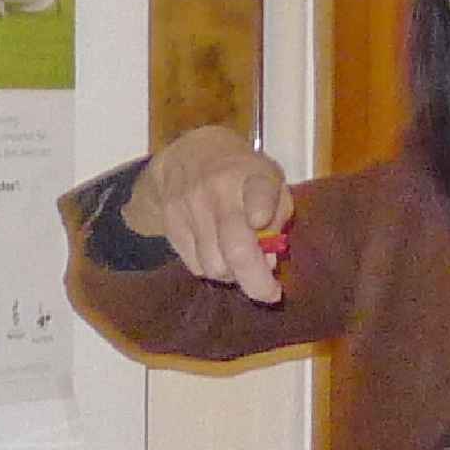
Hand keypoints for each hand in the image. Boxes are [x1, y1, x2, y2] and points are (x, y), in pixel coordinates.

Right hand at [126, 127, 293, 303]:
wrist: (187, 156)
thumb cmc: (243, 175)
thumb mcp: (272, 182)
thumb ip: (278, 218)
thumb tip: (267, 261)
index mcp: (253, 175)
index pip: (259, 192)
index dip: (262, 210)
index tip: (260, 221)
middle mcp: (220, 190)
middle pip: (235, 248)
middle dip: (255, 281)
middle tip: (269, 294)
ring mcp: (191, 208)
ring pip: (214, 266)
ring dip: (232, 274)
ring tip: (238, 261)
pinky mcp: (171, 225)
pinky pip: (195, 266)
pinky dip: (211, 268)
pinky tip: (217, 252)